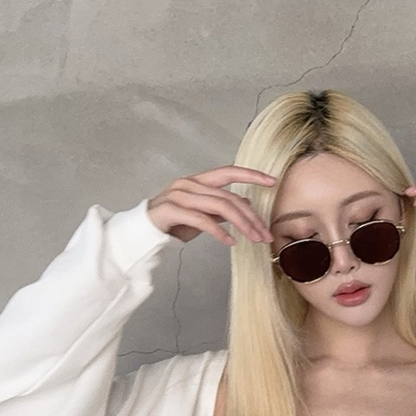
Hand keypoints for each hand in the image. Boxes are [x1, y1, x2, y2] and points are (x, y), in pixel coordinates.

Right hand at [147, 166, 276, 244]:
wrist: (143, 232)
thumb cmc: (173, 222)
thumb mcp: (202, 215)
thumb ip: (221, 209)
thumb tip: (246, 205)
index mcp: (198, 181)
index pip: (229, 172)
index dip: (251, 175)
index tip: (272, 181)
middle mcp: (190, 184)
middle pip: (229, 197)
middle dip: (251, 217)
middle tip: (266, 235)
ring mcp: (180, 196)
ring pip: (219, 207)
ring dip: (242, 225)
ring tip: (254, 239)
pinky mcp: (172, 211)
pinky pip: (202, 221)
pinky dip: (219, 232)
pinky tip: (231, 242)